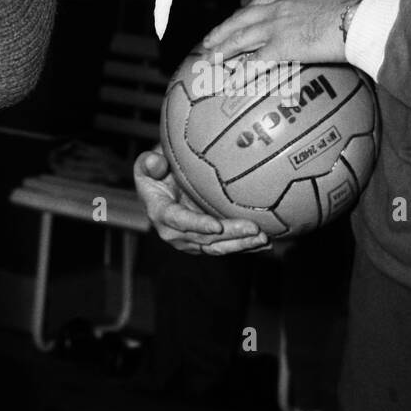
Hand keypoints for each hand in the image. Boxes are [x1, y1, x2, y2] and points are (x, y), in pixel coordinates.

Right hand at [133, 146, 268, 254]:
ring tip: (263, 238)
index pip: (180, 221)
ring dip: (242, 244)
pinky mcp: (203, 244)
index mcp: (160, 214)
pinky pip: (224, 247)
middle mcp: (175, 234)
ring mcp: (190, 242)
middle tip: (254, 229)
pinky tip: (264, 244)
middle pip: (205, 239)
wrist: (160, 192)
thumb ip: (148, 162)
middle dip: (231, 235)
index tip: (217, 227)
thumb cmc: (154, 174)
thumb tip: (156, 162)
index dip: (198, 225)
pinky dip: (244, 246)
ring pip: (218, 247)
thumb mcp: (146, 165)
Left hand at [201, 0, 362, 64]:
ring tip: (209, 61)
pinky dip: (241, 74)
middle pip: (240, 20)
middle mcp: (276, 8)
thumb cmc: (353, 12)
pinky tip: (232, 83)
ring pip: (240, 39)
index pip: (257, 3)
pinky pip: (254, 63)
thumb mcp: (328, 3)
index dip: (242, 14)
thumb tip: (323, 22)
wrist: (356, 18)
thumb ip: (315, 11)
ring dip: (222, 51)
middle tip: (208, 42)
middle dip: (221, 32)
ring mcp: (275, 27)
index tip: (233, 20)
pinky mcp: (281, 47)